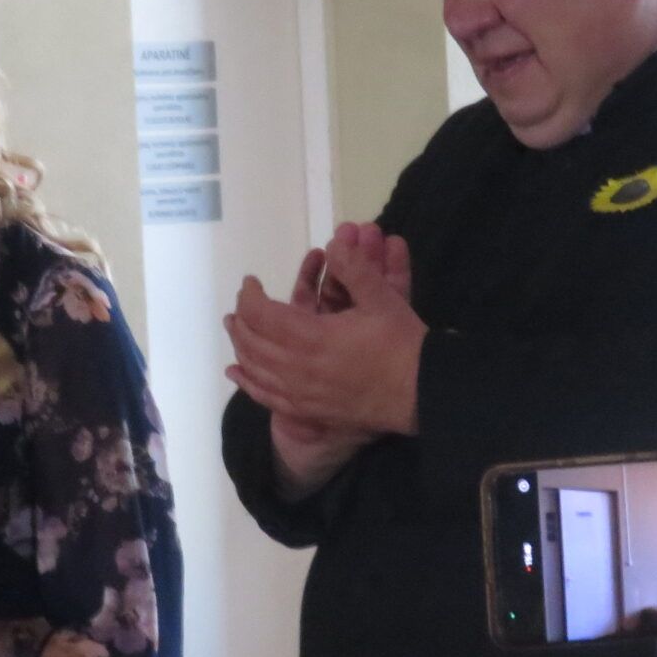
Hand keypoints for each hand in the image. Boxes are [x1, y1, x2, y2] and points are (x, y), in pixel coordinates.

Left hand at [226, 236, 426, 440]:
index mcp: (311, 337)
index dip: (250, 295)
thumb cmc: (401, 345)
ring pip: (255, 368)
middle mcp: (296, 368)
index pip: (261, 314)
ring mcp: (299, 393)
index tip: (251, 281)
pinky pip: (266, 397)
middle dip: (241, 319)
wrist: (421, 394)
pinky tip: (236, 373)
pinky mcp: (307, 411)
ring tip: (235, 330)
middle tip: (241, 304)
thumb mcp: (382, 299)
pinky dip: (247, 381)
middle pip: (252, 341)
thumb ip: (354, 270)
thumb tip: (333, 245)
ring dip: (241, 346)